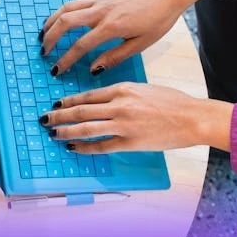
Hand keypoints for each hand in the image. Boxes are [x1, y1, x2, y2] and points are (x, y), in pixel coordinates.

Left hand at [38, 82, 232, 152]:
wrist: (192, 117)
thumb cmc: (173, 102)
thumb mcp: (144, 88)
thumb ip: (122, 93)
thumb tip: (104, 101)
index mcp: (122, 89)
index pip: (87, 95)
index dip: (68, 101)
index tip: (56, 104)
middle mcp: (119, 105)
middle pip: (80, 110)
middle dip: (59, 115)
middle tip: (44, 119)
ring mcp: (123, 125)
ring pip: (85, 128)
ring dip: (65, 131)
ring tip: (52, 133)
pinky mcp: (129, 142)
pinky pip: (100, 146)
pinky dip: (84, 147)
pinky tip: (73, 148)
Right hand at [39, 0, 187, 75]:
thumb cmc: (157, 20)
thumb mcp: (140, 45)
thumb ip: (114, 57)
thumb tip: (93, 69)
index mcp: (112, 27)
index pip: (80, 45)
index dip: (66, 60)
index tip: (57, 70)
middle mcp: (101, 11)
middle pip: (65, 23)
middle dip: (51, 38)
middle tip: (44, 52)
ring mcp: (99, 1)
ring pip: (66, 8)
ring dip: (51, 21)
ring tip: (43, 35)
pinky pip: (75, 2)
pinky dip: (62, 11)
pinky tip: (58, 19)